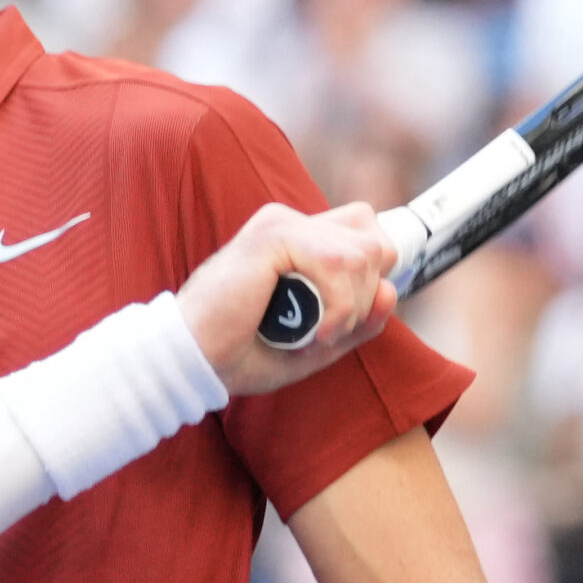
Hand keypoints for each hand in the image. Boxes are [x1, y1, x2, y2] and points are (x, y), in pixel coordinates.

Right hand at [177, 202, 397, 395]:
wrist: (191, 360)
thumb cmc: (242, 353)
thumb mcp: (317, 344)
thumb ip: (358, 320)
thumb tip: (391, 290)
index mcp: (297, 238)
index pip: (365, 229)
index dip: (372, 272)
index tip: (352, 316)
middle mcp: (291, 222)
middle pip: (374, 241)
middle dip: (366, 295)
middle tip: (329, 330)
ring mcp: (281, 223)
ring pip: (363, 254)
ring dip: (352, 307)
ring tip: (317, 334)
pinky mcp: (273, 235)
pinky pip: (340, 264)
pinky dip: (339, 308)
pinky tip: (315, 332)